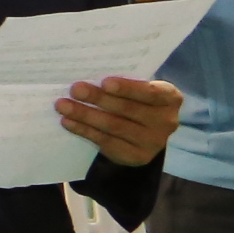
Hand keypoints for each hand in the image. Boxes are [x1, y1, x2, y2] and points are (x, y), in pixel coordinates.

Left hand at [59, 74, 182, 168]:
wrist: (142, 132)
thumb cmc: (134, 100)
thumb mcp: (135, 89)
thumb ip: (120, 83)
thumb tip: (86, 75)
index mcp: (170, 98)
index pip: (150, 92)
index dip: (127, 88)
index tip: (105, 82)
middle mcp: (167, 121)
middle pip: (128, 109)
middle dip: (98, 98)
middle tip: (75, 90)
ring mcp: (154, 142)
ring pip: (114, 126)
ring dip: (85, 115)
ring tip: (63, 105)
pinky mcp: (138, 156)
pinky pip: (106, 142)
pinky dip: (85, 130)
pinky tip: (68, 122)